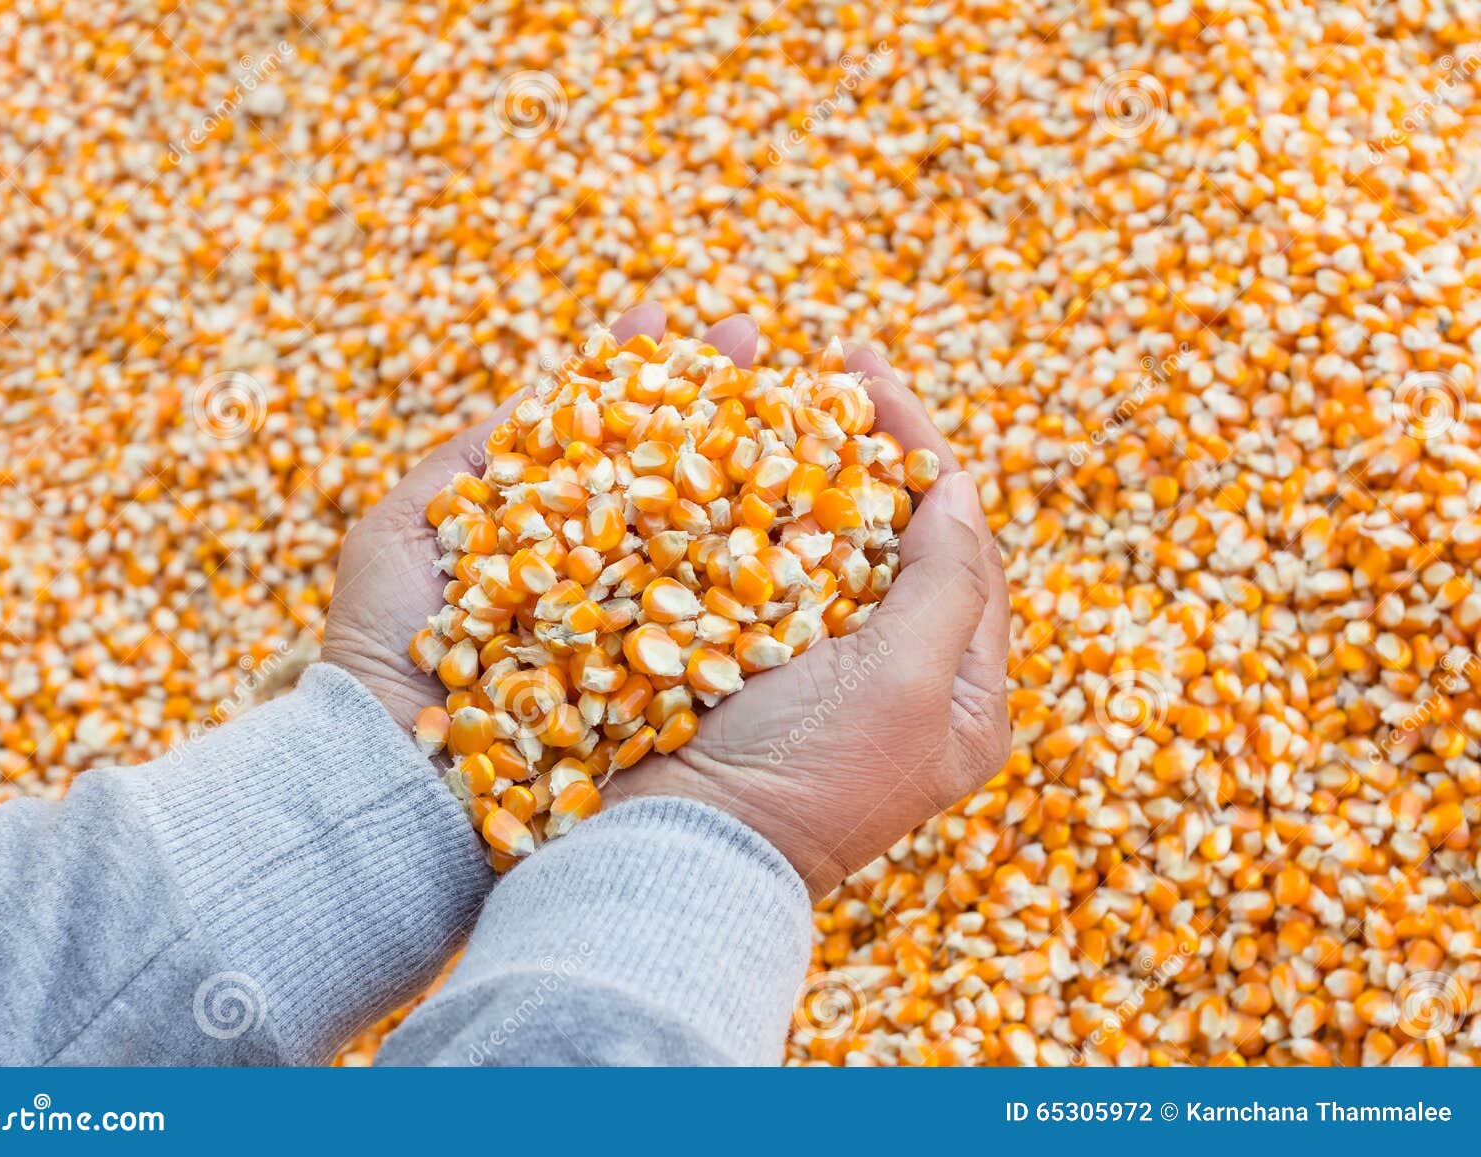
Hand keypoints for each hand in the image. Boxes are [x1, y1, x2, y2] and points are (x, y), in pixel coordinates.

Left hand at [321, 304, 761, 732]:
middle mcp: (604, 565)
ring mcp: (637, 617)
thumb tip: (543, 390)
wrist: (400, 766)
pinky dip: (761, 558)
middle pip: (664, 465)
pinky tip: (800, 500)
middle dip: (707, 395)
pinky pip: (718, 609)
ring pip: (703, 526)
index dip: (630, 373)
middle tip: (752, 334)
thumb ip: (476, 459)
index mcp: (547, 523)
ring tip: (793, 387)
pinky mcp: (666, 677)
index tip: (664, 310)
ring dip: (750, 456)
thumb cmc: (387, 647)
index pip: (599, 431)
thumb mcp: (409, 527)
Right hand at [609, 338, 1011, 897]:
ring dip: (803, 462)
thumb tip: (963, 484)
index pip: (963, 544)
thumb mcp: (911, 684)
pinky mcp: (745, 664)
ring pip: (822, 540)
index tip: (876, 376)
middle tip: (838, 363)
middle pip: (896, 532)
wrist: (676, 856)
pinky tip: (720, 449)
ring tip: (776, 386)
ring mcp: (814, 669)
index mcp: (962, 690)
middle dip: (869, 444)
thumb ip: (950, 582)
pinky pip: (757, 567)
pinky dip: (743, 507)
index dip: (924, 450)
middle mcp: (894, 675)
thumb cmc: (810, 780)